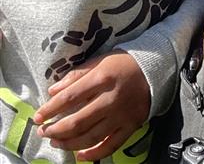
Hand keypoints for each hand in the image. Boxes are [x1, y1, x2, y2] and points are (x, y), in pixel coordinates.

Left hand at [34, 49, 149, 160]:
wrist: (155, 68)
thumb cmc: (124, 63)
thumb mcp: (100, 61)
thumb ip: (77, 75)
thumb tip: (53, 91)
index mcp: (103, 77)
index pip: (70, 97)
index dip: (51, 109)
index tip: (38, 116)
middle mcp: (111, 98)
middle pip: (78, 120)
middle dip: (56, 129)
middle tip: (43, 132)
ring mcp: (122, 114)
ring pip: (91, 136)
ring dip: (69, 143)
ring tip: (56, 142)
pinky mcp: (131, 125)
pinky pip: (111, 145)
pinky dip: (94, 154)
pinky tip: (80, 155)